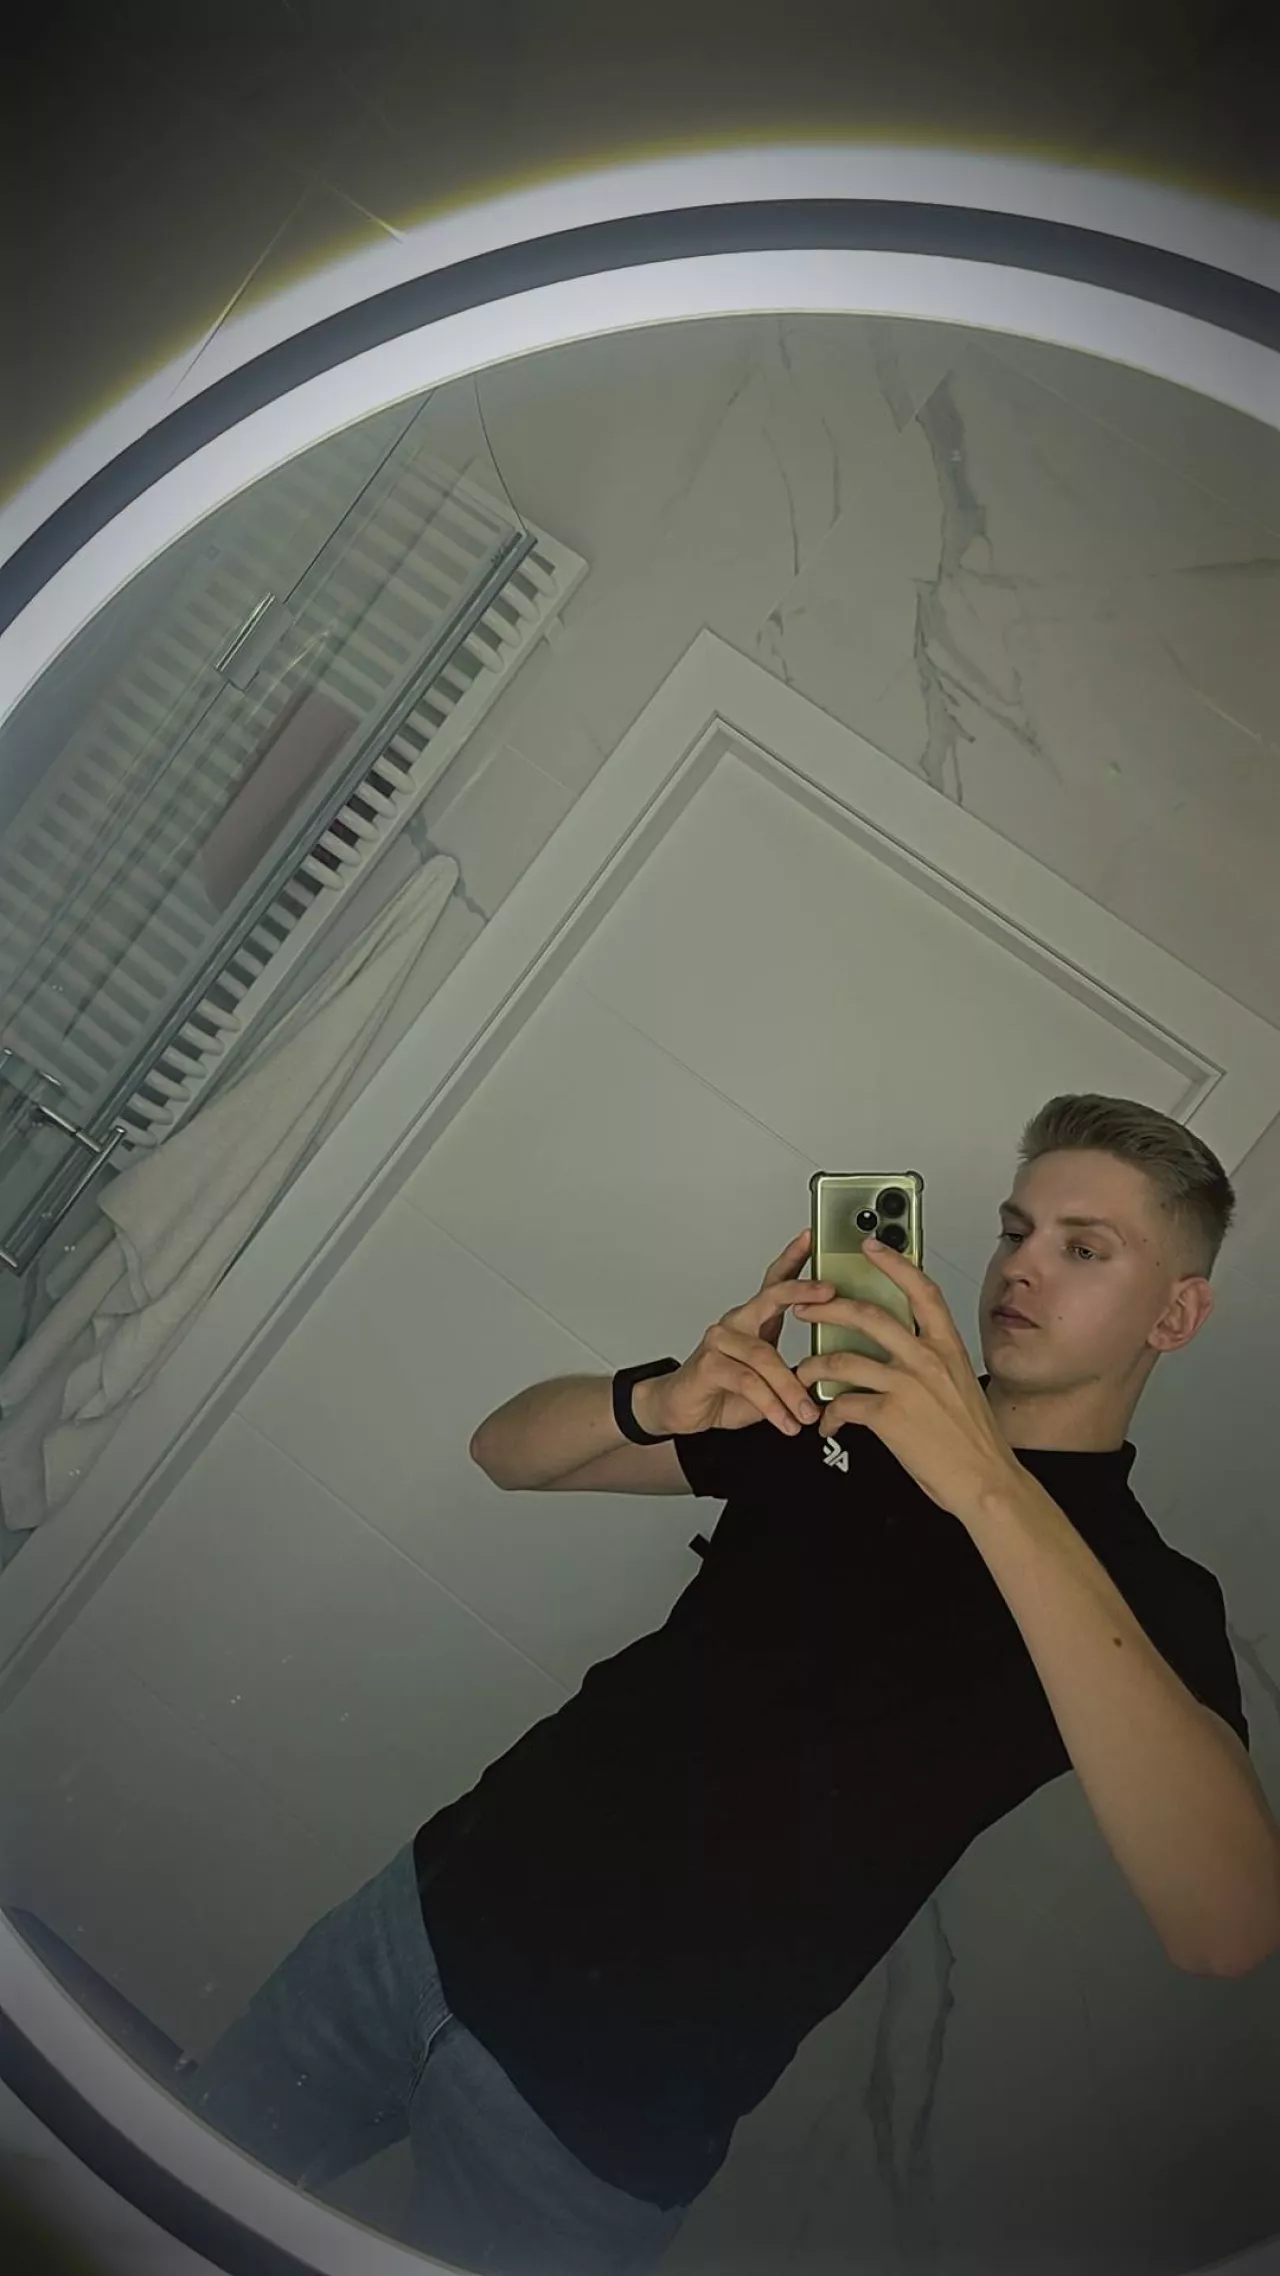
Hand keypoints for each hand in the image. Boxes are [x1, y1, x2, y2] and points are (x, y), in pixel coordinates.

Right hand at [644, 1230, 831, 1439]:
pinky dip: (771, 1405)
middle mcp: (737, 1323)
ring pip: (765, 1355)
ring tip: (807, 1413)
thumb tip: (831, 1379)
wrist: (680, 1409)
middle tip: (828, 1294)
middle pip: (771, 1298)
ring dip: (790, 1388)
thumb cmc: (724, 1391)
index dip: (794, 1260)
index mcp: (754, 1321)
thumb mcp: (768, 1382)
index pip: (775, 1283)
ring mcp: (720, 1340)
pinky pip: (748, 1382)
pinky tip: (784, 1421)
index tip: (812, 1239)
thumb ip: (795, 1374)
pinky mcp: (709, 1364)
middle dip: (802, 1292)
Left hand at [792, 1238, 1021, 1521]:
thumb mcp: (960, 1386)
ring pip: (843, 1359)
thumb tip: (903, 1356)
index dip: (894, 1263)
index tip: (871, 1247)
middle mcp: (927, 1359)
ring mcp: (906, 1385)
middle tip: (806, 1308)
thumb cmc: (975, 1441)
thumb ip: (933, 1364)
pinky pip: (843, 1405)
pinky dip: (830, 1416)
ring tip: (804, 1372)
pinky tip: (830, 1426)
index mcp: (947, 1347)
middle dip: (828, 1307)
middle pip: (868, 1315)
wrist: (987, 1481)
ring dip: (814, 1365)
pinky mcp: (888, 1416)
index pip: (921, 1290)